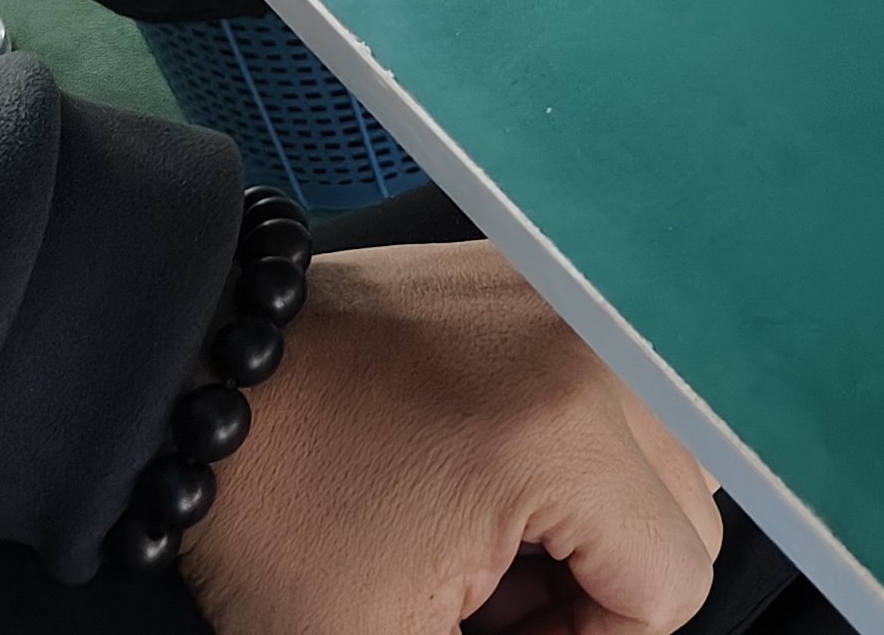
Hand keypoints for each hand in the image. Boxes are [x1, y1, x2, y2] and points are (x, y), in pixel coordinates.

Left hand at [183, 240, 724, 634]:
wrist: (197, 372)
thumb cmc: (273, 506)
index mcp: (568, 436)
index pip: (674, 580)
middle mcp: (596, 348)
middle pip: (685, 512)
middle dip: (598, 585)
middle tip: (489, 605)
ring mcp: (574, 302)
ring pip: (665, 450)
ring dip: (598, 515)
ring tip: (491, 542)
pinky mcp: (545, 282)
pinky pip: (621, 385)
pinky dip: (578, 448)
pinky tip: (489, 475)